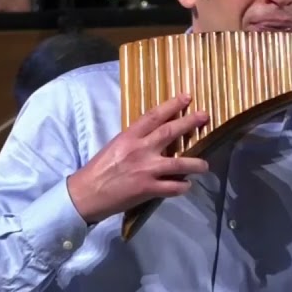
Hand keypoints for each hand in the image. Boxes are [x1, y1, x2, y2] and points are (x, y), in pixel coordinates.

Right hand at [66, 94, 210, 223]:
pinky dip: (182, 186)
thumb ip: (135, 140)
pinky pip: (172, 187)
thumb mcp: (115, 146)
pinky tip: (187, 185)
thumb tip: (155, 136)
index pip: (154, 116)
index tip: (187, 97)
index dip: (172, 105)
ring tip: (205, 165)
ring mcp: (145, 169)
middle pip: (170, 132)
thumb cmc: (99, 170)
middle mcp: (140, 149)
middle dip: (190, 122)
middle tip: (205, 116)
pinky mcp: (148, 189)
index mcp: (129, 137)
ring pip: (179, 163)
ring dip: (196, 163)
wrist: (86, 194)